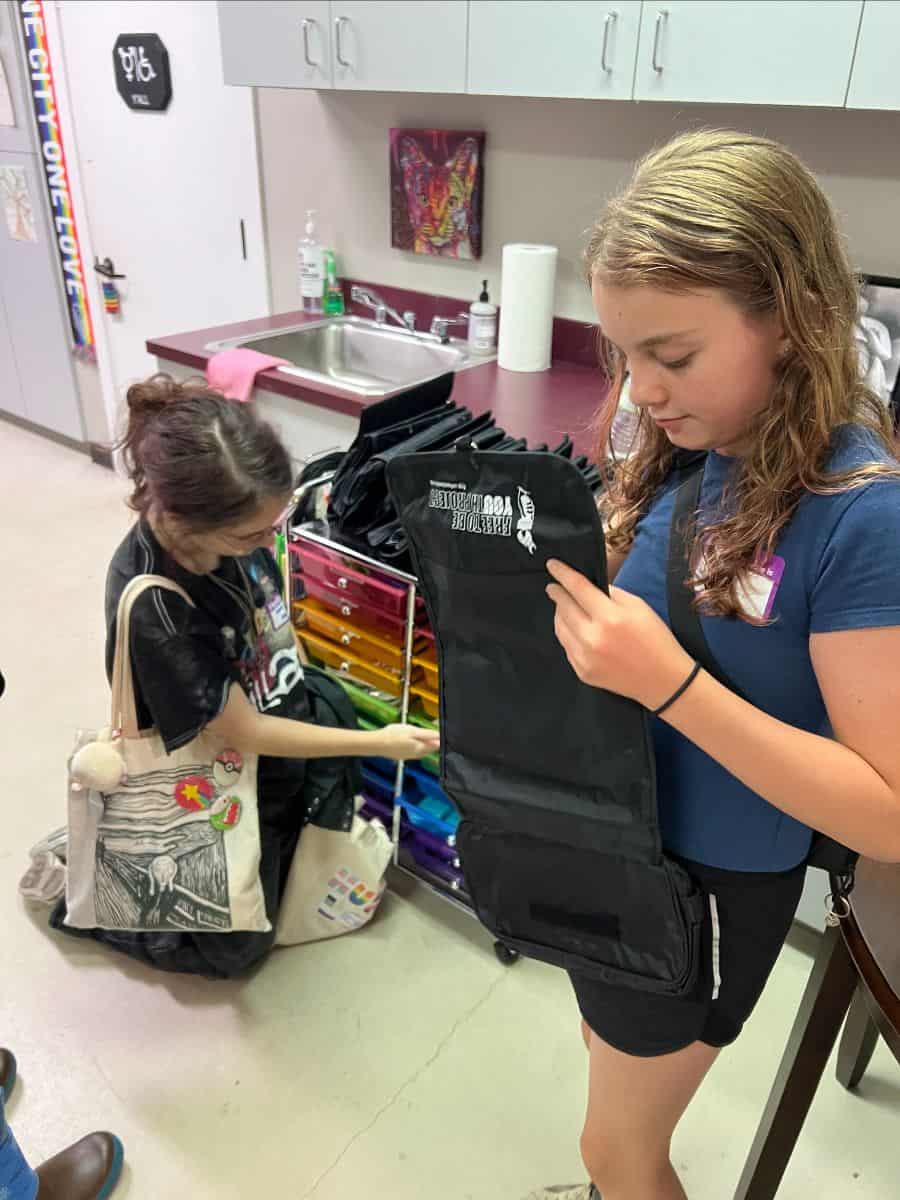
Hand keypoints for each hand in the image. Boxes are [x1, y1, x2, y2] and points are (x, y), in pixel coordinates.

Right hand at [375, 724, 440, 760]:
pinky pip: (411, 752)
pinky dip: (413, 746)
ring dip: (422, 744)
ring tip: (419, 735)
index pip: (436, 745)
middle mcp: (416, 755)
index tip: (438, 732)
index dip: (438, 738)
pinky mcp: (401, 756)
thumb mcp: (413, 731)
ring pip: (420, 751)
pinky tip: (408, 741)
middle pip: (429, 749)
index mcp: (421, 748)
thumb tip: (440, 737)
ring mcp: (408, 756)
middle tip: (429, 732)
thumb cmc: (394, 735)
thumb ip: (427, 735)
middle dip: (431, 742)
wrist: (377, 744)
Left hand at [546, 559, 693, 709]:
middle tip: (554, 586)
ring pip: (559, 627)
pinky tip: (575, 629)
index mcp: (610, 617)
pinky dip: (568, 633)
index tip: (552, 565)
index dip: (562, 574)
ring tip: (566, 607)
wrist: (663, 681)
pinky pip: (566, 646)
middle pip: (563, 607)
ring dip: (560, 613)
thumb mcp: (638, 606)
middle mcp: (593, 638)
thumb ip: (610, 593)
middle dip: (557, 593)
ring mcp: (585, 658)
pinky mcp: (582, 672)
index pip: (577, 588)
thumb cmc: (655, 639)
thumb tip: (587, 585)